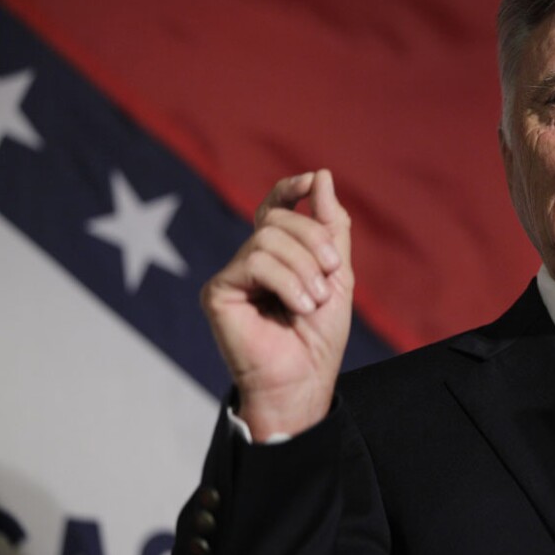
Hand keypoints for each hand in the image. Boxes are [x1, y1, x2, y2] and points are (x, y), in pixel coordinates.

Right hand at [201, 170, 353, 439]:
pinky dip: (286, 280)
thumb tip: (321, 175)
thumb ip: (329, 226)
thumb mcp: (337, 274)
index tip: (312, 180)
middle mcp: (251, 260)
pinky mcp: (218, 291)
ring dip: (303, 267)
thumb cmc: (319, 335)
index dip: (290, 188)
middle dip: (314, 241)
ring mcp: (233, 274)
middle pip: (279, 219)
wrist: (305, 380)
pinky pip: (255, 262)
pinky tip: (299, 306)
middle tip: (332, 277)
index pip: (275, 206)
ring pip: (267, 237)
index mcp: (278, 255)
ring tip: (314, 301)